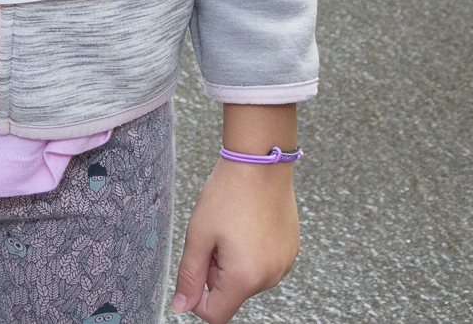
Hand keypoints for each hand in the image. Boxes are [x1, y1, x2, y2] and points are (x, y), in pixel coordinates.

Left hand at [171, 162, 298, 321]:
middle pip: (232, 294)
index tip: (196, 268)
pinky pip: (264, 265)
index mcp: (245, 277)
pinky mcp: (291, 251)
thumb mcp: (198, 235)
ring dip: (234, 263)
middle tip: (214, 237)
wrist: (260, 164)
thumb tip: (181, 306)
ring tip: (232, 228)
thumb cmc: (228, 195)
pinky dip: (251, 253)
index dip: (198, 299)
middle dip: (216, 272)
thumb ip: (189, 275)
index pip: (216, 314)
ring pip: (248, 279)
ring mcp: (284, 264)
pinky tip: (248, 225)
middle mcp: (270, 277)